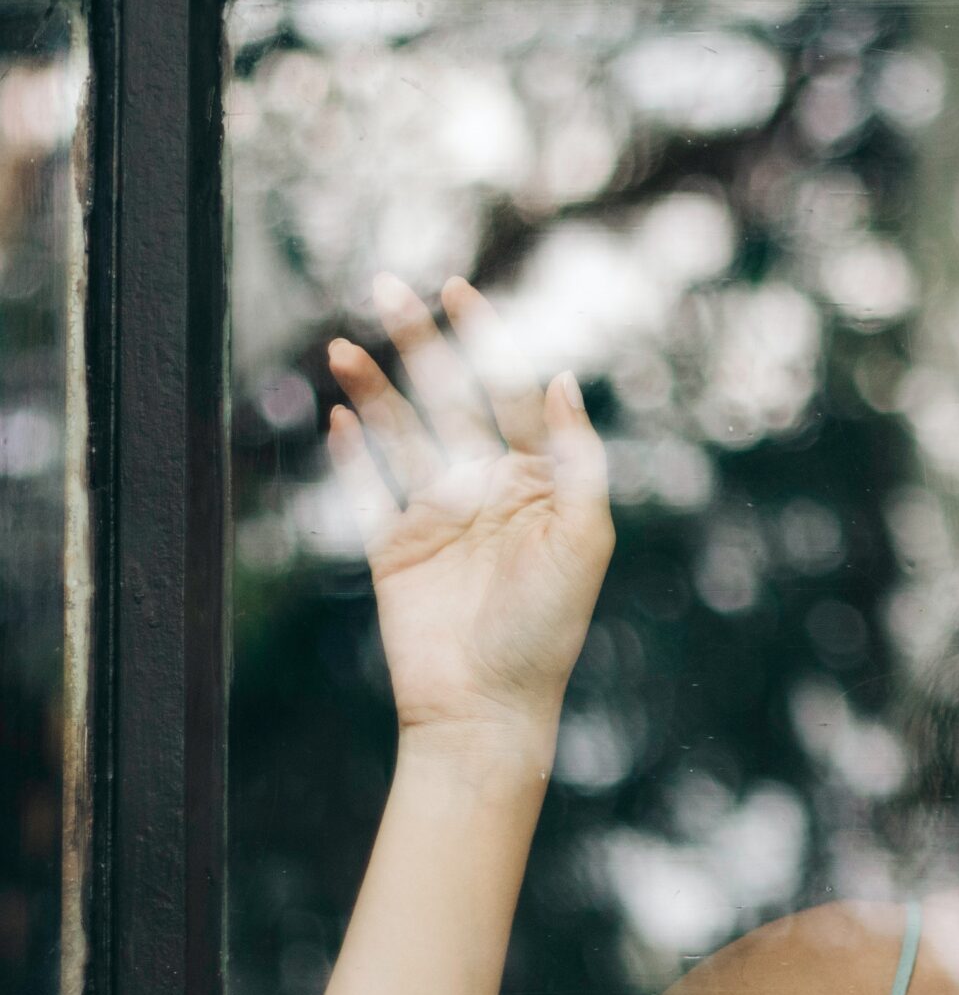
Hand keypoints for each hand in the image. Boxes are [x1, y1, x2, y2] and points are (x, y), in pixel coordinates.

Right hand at [324, 274, 613, 737]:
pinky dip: (350, 453)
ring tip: (346, 346)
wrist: (486, 707)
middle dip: (421, 342)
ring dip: (374, 387)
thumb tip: (561, 379)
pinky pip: (364, 489)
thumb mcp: (584, 536)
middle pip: (448, 398)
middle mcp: (488, 487)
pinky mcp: (393, 547)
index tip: (461, 290)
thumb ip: (576, 458)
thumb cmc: (548, 626)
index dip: (488, 339)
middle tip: (388, 287)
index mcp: (540, 480)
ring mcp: (437, 515)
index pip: (512, 392)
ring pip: (399, 432)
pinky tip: (338, 416)